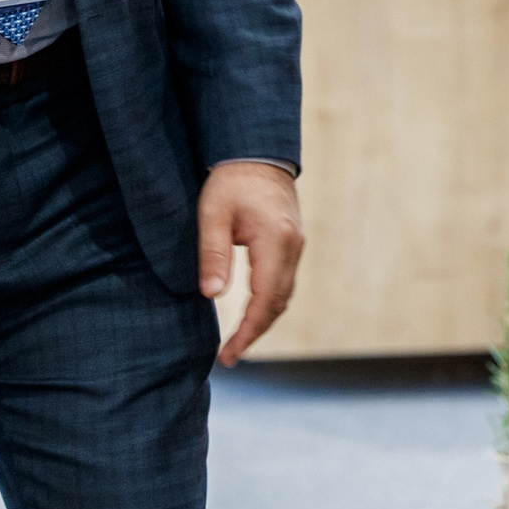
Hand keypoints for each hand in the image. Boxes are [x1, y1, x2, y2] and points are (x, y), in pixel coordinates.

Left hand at [201, 160, 304, 365]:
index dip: (247, 332)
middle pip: (278, 303)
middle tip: (229, 356)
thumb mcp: (212, 214)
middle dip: (255, 332)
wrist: (257, 152)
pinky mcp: (292, 243)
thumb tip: (212, 296)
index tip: (228, 355)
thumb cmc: (230, 181)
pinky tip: (252, 313)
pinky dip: (269, 303)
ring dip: (263, 320)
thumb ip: (213, 254)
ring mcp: (296, 245)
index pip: (264, 299)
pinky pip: (284, 282)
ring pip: (284, 295)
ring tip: (238, 342)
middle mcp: (292, 247)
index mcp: (275, 241)